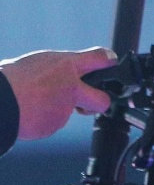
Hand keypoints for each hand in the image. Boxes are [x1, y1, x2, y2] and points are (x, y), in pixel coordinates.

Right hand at [0, 48, 114, 139]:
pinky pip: (52, 122)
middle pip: (102, 100)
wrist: (0, 102)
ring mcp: (64, 110)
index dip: (109, 61)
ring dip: (57, 109)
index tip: (112, 63)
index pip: (99, 58)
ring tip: (35, 102)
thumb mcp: (40, 62)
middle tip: (88, 102)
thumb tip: (68, 73)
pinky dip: (43, 119)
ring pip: (68, 111)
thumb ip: (61, 69)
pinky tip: (30, 112)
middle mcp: (72, 87)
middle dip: (101, 103)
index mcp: (67, 65)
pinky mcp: (53, 125)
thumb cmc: (12, 79)